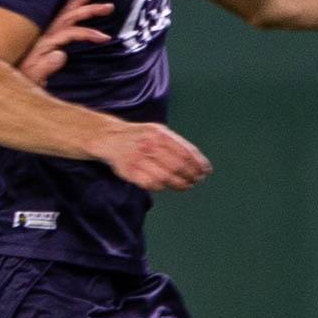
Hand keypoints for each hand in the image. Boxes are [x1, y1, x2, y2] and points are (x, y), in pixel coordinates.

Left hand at [16, 0, 111, 87]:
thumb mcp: (31, 79)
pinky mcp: (42, 41)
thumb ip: (44, 67)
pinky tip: (71, 1)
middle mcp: (43, 36)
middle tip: (109, 6)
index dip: (87, 33)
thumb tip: (61, 54)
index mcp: (43, 44)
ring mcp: (42, 37)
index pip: (69, 32)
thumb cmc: (18, 83)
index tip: (105, 37)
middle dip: (88, 9)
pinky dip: (67, 8)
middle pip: (68, 17)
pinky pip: (56, 20)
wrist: (2, 85)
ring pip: (63, 15)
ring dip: (78, 2)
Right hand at [92, 117, 211, 191]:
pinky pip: (150, 184)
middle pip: (177, 166)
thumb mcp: (158, 131)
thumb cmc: (141, 136)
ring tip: (186, 185)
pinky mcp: (129, 172)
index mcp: (159, 134)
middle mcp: (149, 146)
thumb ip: (176, 143)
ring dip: (180, 183)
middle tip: (197, 180)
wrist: (112, 138)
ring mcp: (138, 159)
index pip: (184, 152)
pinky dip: (161, 186)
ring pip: (165, 177)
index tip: (205, 170)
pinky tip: (166, 184)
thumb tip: (199, 161)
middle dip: (191, 175)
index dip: (198, 163)